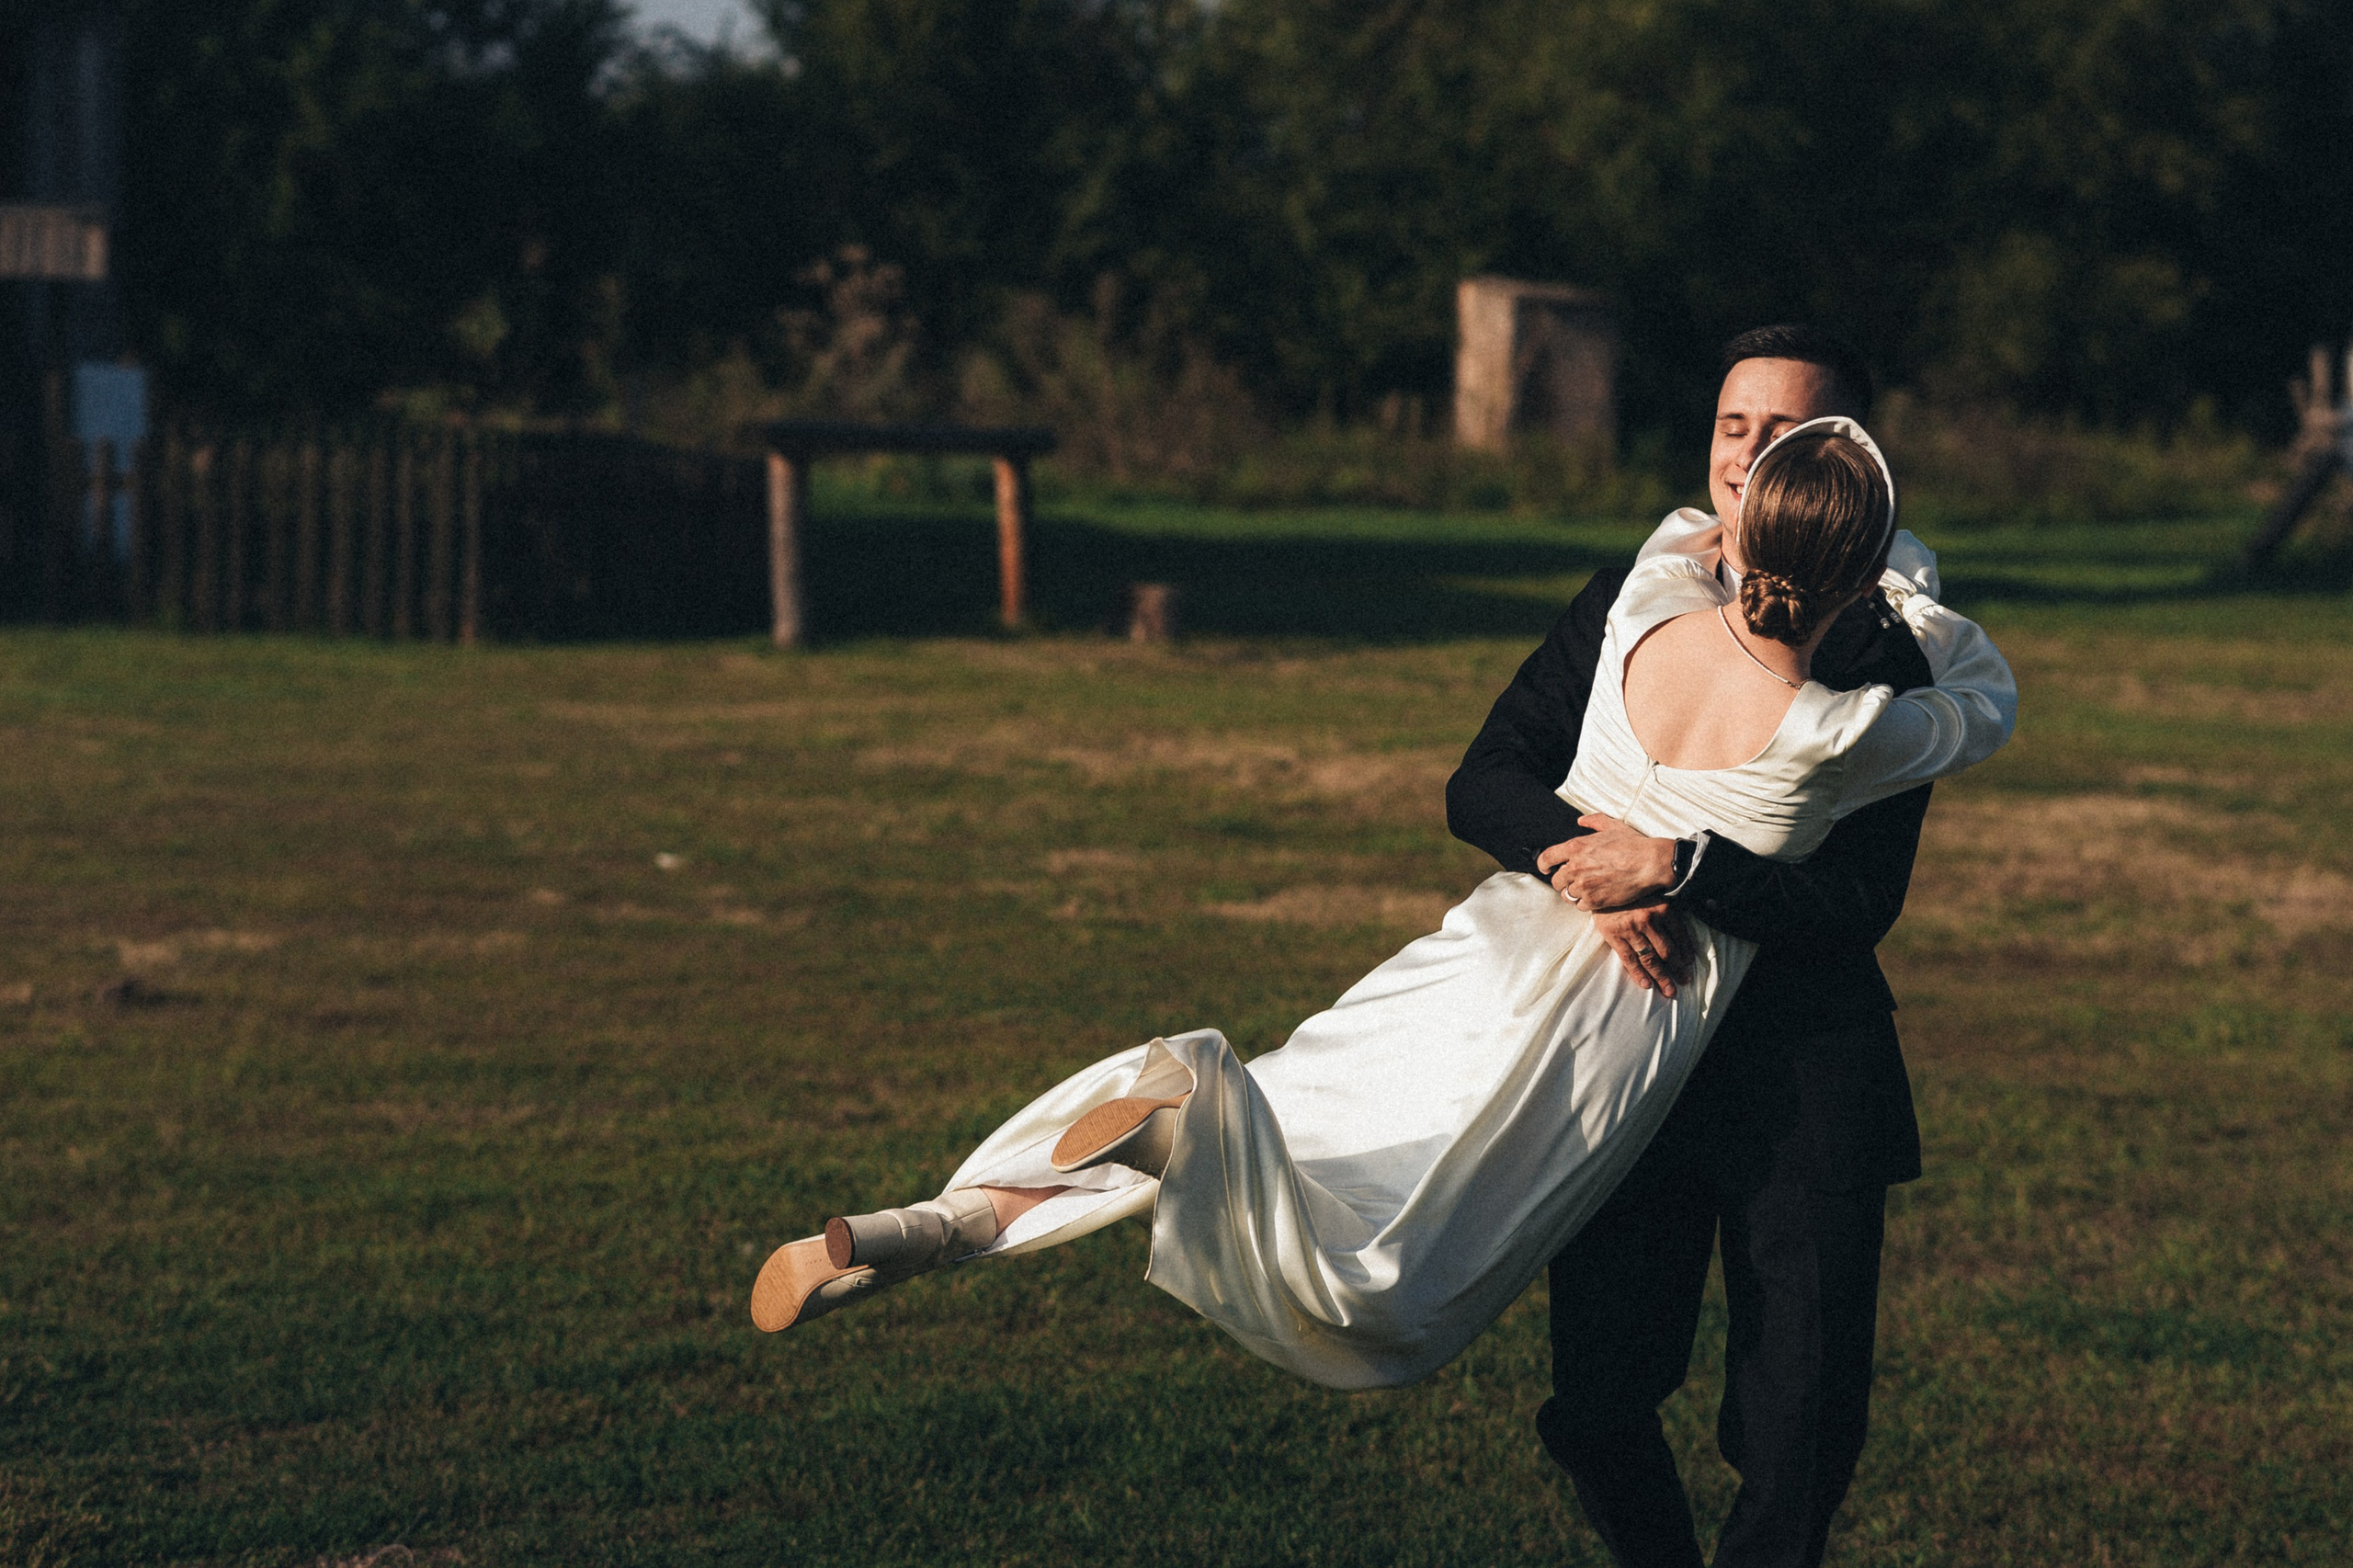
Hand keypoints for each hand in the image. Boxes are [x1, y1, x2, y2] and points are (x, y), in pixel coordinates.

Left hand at [1537, 815, 1676, 910]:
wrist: (1649, 864)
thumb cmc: (1634, 845)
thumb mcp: (1613, 826)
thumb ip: (1594, 821)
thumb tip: (1581, 821)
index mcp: (1576, 847)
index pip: (1546, 858)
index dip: (1544, 865)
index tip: (1546, 868)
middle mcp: (1575, 867)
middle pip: (1556, 880)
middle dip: (1564, 880)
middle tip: (1576, 880)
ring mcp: (1584, 885)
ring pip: (1567, 895)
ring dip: (1575, 893)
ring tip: (1587, 889)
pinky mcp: (1594, 901)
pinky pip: (1580, 906)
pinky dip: (1586, 903)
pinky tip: (1596, 896)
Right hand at [1590, 905, 1692, 997]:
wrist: (1602, 887)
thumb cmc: (1632, 895)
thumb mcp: (1656, 897)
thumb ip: (1669, 914)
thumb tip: (1683, 938)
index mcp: (1663, 909)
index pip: (1680, 936)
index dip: (1686, 952)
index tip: (1688, 963)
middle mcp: (1649, 919)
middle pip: (1667, 952)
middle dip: (1677, 970)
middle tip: (1684, 982)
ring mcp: (1631, 929)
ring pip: (1650, 959)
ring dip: (1661, 978)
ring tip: (1669, 991)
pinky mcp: (1614, 936)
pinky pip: (1629, 960)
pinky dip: (1638, 974)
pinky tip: (1647, 985)